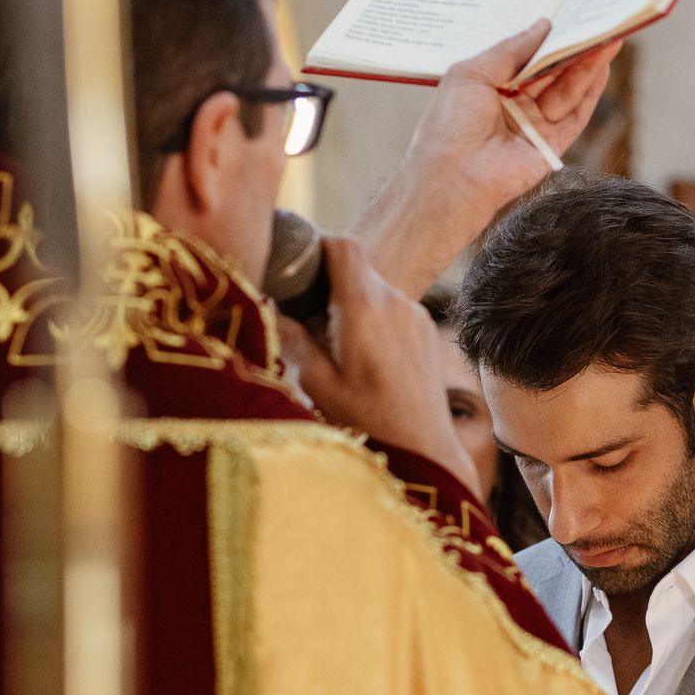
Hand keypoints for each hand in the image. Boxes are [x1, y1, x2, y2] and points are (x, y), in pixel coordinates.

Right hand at [277, 234, 481, 495]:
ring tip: (332, 345)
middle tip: (303, 315)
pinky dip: (371, 319)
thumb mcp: (316, 384)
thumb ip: (291, 338)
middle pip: (356, 268)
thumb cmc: (367, 421)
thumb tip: (267, 303)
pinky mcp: (426, 329)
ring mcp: (416, 314)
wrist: (426, 450)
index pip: (343, 245)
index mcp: (364, 308)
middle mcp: (395, 301)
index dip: (316, 244)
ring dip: (349, 305)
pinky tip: (362, 357)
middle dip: (326, 284)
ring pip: (373, 289)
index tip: (295, 262)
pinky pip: (392, 308)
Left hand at [356, 19, 621, 296]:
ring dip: (587, 65)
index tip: (570, 15)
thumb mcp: (473, 73)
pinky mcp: (552, 146)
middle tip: (597, 22)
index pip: (527, 57)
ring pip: (567, 90)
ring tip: (607, 38)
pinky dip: (590, 93)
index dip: (548, 38)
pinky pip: (576, 115)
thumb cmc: (449, 125)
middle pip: (552, 72)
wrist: (452, 179)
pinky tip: (601, 69)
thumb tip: (543, 26)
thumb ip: (511, 49)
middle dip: (574, 48)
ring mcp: (534, 126)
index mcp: (491, 86)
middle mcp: (514, 104)